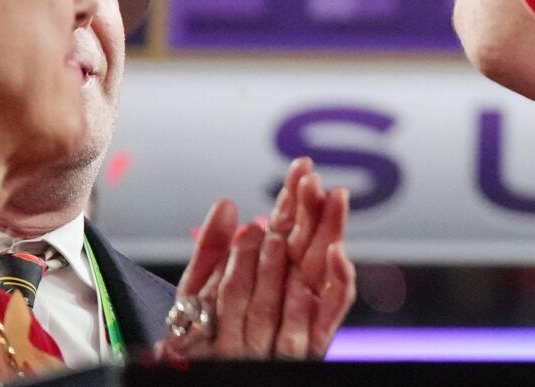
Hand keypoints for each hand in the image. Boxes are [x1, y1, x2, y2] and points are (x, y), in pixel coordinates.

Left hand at [154, 159, 356, 360]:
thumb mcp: (195, 293)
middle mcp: (290, 289)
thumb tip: (227, 203)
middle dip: (314, 210)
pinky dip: (339, 283)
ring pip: (320, 269)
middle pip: (309, 243)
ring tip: (322, 203)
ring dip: (323, 234)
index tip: (301, 168)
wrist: (196, 381)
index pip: (287, 229)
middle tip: (315, 180)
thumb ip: (210, 250)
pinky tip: (336, 252)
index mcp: (268, 273)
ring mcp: (303, 314)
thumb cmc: (198, 346)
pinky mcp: (313, 342)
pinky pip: (331, 311)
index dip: (294, 199)